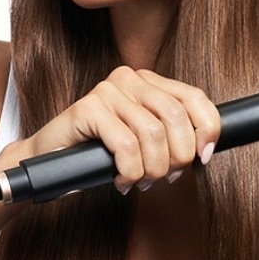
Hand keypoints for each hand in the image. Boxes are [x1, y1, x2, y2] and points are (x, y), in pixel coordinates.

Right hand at [22, 66, 221, 194]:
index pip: (194, 97)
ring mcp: (107, 91)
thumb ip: (172, 137)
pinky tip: (121, 179)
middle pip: (176, 116)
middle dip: (178, 156)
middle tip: (165, 177)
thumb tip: (205, 150)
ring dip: (152, 169)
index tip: (204, 158)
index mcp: (149, 82)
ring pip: (153, 134)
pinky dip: (130, 171)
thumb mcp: (145, 142)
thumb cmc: (100, 154)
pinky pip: (126, 146)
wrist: (50, 161)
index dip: (208, 129)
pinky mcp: (87, 108)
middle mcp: (130, 79)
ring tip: (139, 180)